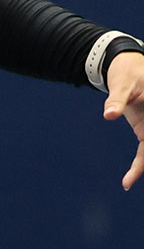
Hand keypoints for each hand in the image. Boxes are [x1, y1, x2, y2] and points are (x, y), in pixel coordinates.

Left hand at [103, 50, 143, 189]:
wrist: (127, 66)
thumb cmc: (127, 72)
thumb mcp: (122, 83)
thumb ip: (117, 100)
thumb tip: (109, 115)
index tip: (141, 158)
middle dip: (143, 162)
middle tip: (130, 179)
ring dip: (141, 167)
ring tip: (127, 182)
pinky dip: (139, 164)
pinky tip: (128, 180)